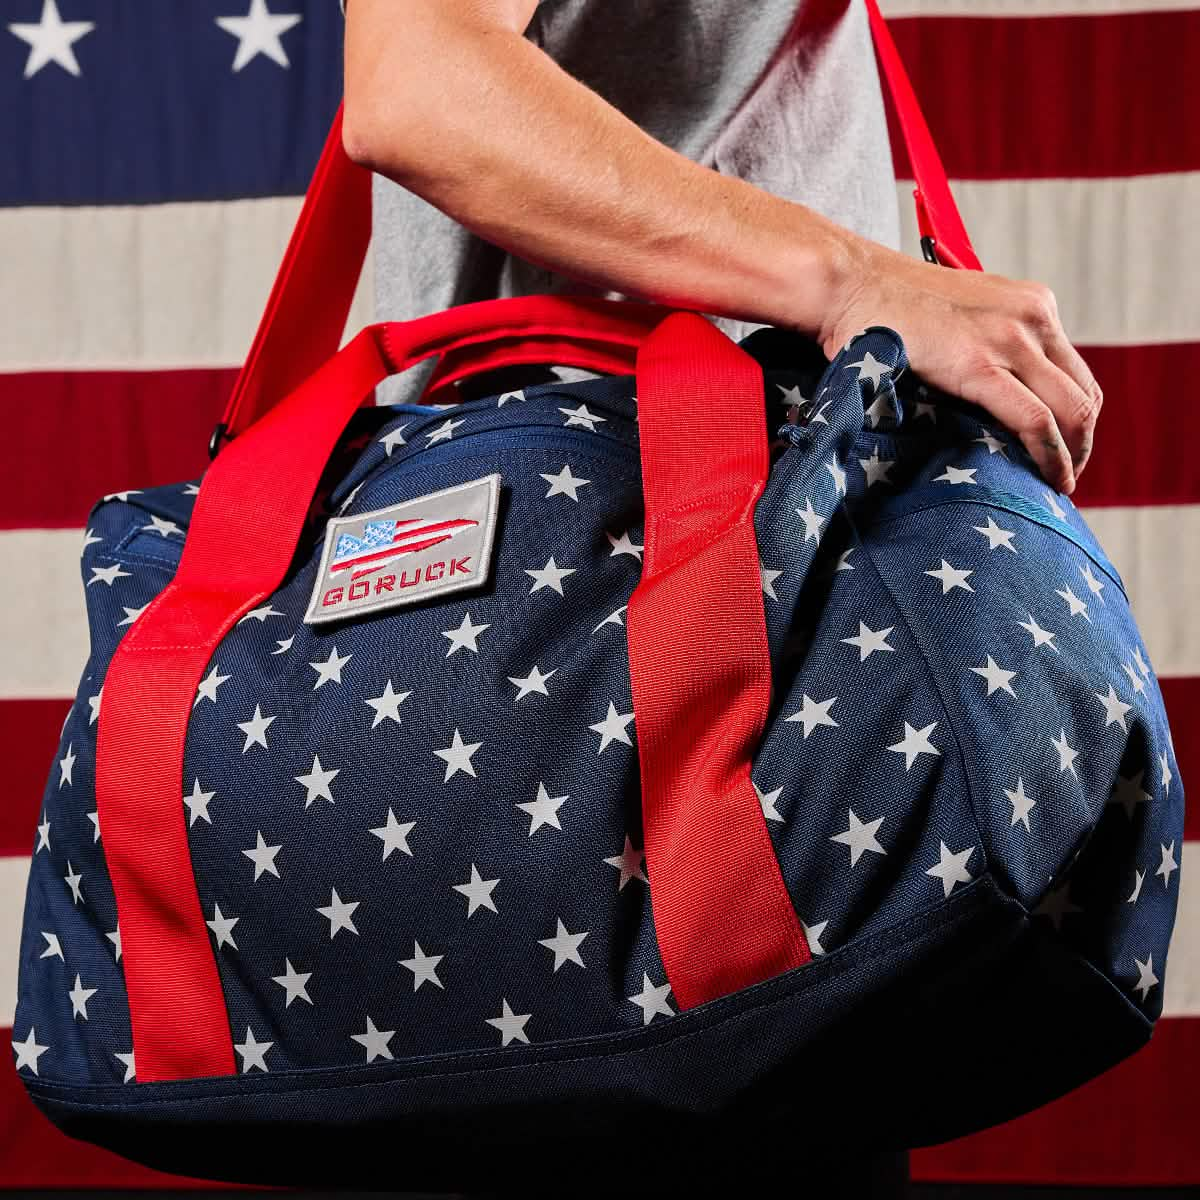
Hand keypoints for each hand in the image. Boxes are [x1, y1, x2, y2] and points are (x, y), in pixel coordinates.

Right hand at [818, 239, 1101, 495]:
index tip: (1062, 451)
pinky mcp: (980, 366)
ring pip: (1072, 410)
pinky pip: (1036, 420)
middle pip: (1083, 394)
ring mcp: (1010, 339)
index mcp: (1031, 304)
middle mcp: (1033, 317)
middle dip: (1080, 443)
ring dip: (1071, 454)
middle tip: (1062, 477)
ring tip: (1055, 484)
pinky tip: (1046, 478)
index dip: (1077, 420)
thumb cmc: (889, 307)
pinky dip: (1049, 456)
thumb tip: (991, 397)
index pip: (1075, 372)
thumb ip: (986, 346)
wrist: (851, 284)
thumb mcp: (960, 316)